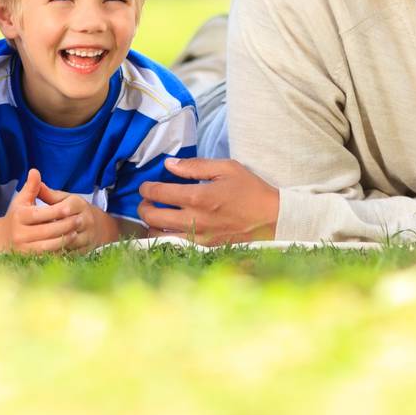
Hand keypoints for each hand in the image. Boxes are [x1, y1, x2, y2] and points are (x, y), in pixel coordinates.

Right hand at [0, 169, 85, 254]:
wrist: (3, 239)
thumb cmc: (17, 216)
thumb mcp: (22, 200)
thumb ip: (31, 187)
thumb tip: (35, 171)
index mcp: (19, 217)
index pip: (40, 214)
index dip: (56, 211)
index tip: (69, 208)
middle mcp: (20, 234)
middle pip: (47, 231)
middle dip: (65, 225)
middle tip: (80, 220)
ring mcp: (24, 249)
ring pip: (49, 245)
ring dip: (65, 239)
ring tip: (77, 231)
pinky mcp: (29, 259)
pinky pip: (48, 256)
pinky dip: (60, 250)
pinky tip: (69, 243)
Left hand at [34, 178, 118, 252]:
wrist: (95, 225)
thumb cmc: (72, 209)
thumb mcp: (62, 198)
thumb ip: (48, 193)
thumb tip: (33, 176)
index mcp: (79, 203)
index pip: (65, 208)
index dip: (50, 213)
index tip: (35, 218)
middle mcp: (86, 219)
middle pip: (68, 225)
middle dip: (50, 229)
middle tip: (32, 232)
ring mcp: (88, 235)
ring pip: (70, 240)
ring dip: (54, 243)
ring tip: (37, 243)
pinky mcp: (87, 249)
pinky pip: (72, 252)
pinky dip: (60, 253)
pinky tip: (46, 253)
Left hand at [136, 157, 278, 245]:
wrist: (273, 219)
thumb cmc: (251, 190)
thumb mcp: (226, 168)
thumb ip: (195, 166)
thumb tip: (169, 164)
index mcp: (198, 197)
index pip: (158, 193)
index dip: (146, 188)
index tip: (146, 186)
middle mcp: (194, 220)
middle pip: (152, 216)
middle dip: (142, 206)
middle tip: (146, 201)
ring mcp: (198, 238)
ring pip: (159, 236)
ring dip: (151, 225)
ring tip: (155, 216)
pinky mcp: (204, 250)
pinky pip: (175, 248)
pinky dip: (165, 239)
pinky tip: (168, 231)